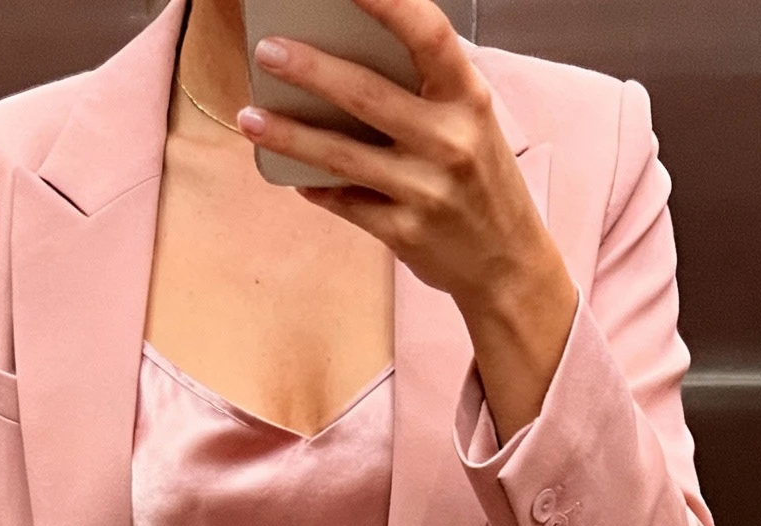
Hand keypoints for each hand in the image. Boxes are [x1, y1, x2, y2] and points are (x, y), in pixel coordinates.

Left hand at [237, 0, 577, 440]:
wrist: (509, 264)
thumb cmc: (480, 179)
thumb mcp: (470, 120)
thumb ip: (423, 88)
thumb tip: (346, 53)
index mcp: (468, 97)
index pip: (427, 34)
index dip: (386, 2)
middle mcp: (450, 140)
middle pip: (367, 95)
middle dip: (311, 70)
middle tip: (268, 51)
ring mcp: (426, 191)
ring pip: (343, 156)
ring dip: (290, 135)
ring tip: (251, 117)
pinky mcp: (406, 233)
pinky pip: (346, 203)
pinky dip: (315, 186)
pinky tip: (291, 175)